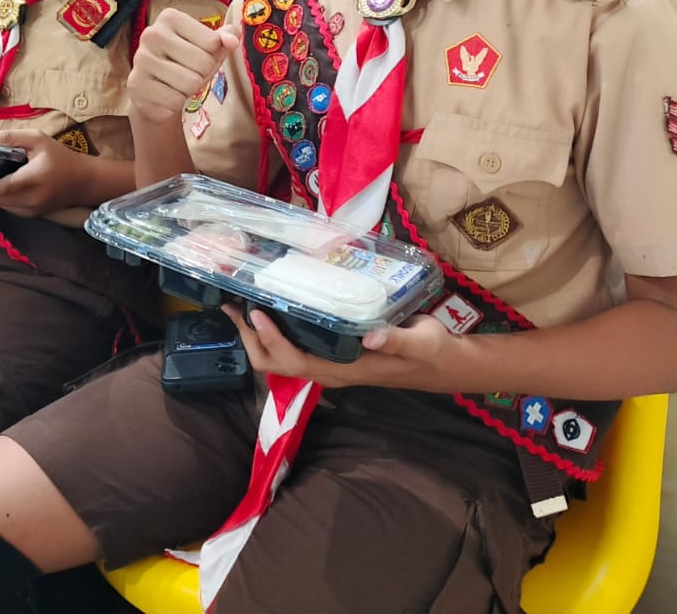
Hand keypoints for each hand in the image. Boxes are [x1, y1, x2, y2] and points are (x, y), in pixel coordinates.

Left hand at [0, 129, 91, 216]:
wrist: (84, 181)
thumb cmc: (61, 157)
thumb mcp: (37, 139)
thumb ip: (10, 137)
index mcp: (32, 180)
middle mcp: (31, 200)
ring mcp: (32, 211)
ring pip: (1, 206)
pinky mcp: (33, 215)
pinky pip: (10, 209)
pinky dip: (1, 200)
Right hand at [127, 8, 239, 123]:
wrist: (154, 93)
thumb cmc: (186, 64)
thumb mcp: (209, 48)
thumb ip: (226, 37)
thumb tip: (233, 40)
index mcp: (170, 17)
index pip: (212, 42)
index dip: (212, 56)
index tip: (196, 56)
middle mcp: (152, 33)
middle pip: (203, 62)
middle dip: (202, 75)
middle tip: (186, 73)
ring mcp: (141, 59)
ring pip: (191, 82)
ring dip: (189, 90)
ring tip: (176, 84)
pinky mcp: (136, 84)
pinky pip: (175, 99)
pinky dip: (176, 102)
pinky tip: (165, 95)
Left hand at [228, 304, 455, 388]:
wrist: (442, 365)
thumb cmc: (430, 352)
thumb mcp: (419, 342)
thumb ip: (396, 339)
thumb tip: (372, 334)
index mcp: (344, 370)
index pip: (296, 361)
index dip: (272, 340)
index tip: (257, 312)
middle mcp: (329, 371)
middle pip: (275, 364)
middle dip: (251, 339)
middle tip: (234, 305)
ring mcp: (329, 365)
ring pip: (280, 359)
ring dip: (257, 336)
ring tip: (242, 304)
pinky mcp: (332, 356)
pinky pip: (292, 348)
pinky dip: (273, 332)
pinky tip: (272, 307)